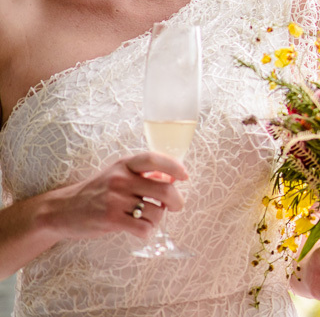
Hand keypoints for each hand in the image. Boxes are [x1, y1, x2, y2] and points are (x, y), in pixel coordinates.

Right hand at [47, 152, 187, 241]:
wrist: (61, 210)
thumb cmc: (96, 193)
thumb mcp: (117, 175)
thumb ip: (142, 175)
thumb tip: (173, 178)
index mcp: (125, 165)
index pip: (155, 159)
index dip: (174, 167)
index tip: (185, 176)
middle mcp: (120, 179)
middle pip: (164, 190)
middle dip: (177, 201)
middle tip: (176, 206)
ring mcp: (115, 199)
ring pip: (156, 212)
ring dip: (157, 219)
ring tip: (147, 219)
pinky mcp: (110, 219)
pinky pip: (143, 228)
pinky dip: (147, 232)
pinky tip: (140, 230)